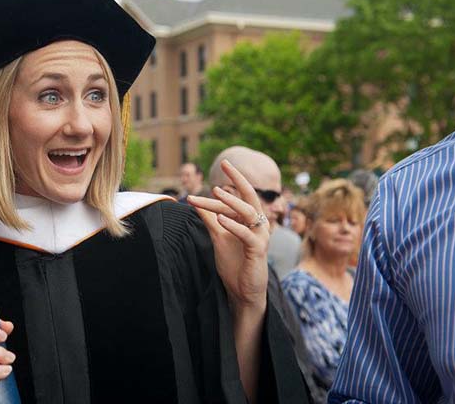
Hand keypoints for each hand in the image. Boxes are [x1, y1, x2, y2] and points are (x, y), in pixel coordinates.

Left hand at [187, 160, 268, 310]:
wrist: (242, 291)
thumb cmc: (233, 263)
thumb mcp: (217, 237)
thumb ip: (209, 220)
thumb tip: (194, 202)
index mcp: (249, 219)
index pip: (238, 196)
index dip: (227, 184)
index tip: (217, 169)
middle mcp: (257, 224)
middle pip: (250, 196)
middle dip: (238, 178)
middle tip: (226, 163)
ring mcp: (259, 236)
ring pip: (248, 212)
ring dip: (232, 201)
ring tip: (216, 192)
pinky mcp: (257, 250)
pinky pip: (247, 234)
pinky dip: (233, 226)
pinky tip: (220, 219)